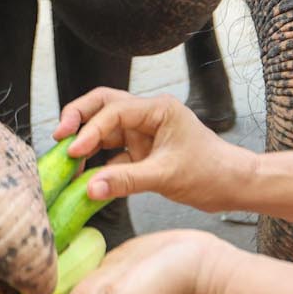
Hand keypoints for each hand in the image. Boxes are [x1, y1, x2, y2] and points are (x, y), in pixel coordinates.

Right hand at [54, 88, 253, 209]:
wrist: (233, 185)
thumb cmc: (211, 172)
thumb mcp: (166, 176)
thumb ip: (126, 181)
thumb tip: (90, 189)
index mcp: (157, 109)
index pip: (114, 111)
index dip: (90, 130)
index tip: (73, 150)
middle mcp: (147, 115)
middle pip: (103, 104)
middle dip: (79, 117)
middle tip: (58, 135)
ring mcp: (143, 132)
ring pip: (104, 127)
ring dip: (85, 140)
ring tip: (66, 158)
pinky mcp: (142, 150)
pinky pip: (112, 151)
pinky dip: (98, 162)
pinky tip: (86, 176)